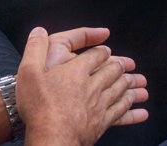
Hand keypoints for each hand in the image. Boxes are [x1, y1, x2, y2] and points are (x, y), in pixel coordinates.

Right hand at [17, 27, 148, 145]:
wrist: (52, 137)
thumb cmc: (39, 106)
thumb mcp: (29, 71)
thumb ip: (35, 48)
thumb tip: (39, 31)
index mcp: (76, 71)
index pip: (94, 56)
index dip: (101, 51)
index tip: (106, 50)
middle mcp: (92, 86)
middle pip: (111, 71)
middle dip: (120, 66)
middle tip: (127, 64)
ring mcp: (99, 105)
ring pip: (119, 90)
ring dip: (129, 83)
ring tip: (137, 80)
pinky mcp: (102, 122)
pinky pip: (121, 111)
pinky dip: (129, 106)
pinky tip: (134, 105)